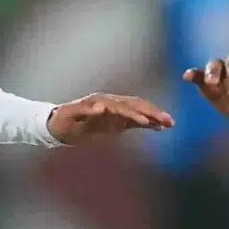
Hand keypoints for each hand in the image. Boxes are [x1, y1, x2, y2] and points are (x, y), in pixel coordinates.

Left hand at [45, 93, 173, 143]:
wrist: (58, 124)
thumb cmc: (63, 122)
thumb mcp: (70, 117)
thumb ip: (85, 112)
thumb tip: (101, 107)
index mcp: (100, 101)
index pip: (121, 106)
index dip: (134, 114)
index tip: (145, 122)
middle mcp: (110, 103)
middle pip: (135, 105)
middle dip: (152, 113)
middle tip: (167, 121)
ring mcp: (114, 110)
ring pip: (139, 110)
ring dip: (154, 116)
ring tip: (170, 123)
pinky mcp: (116, 119)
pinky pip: (135, 119)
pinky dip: (149, 122)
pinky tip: (161, 127)